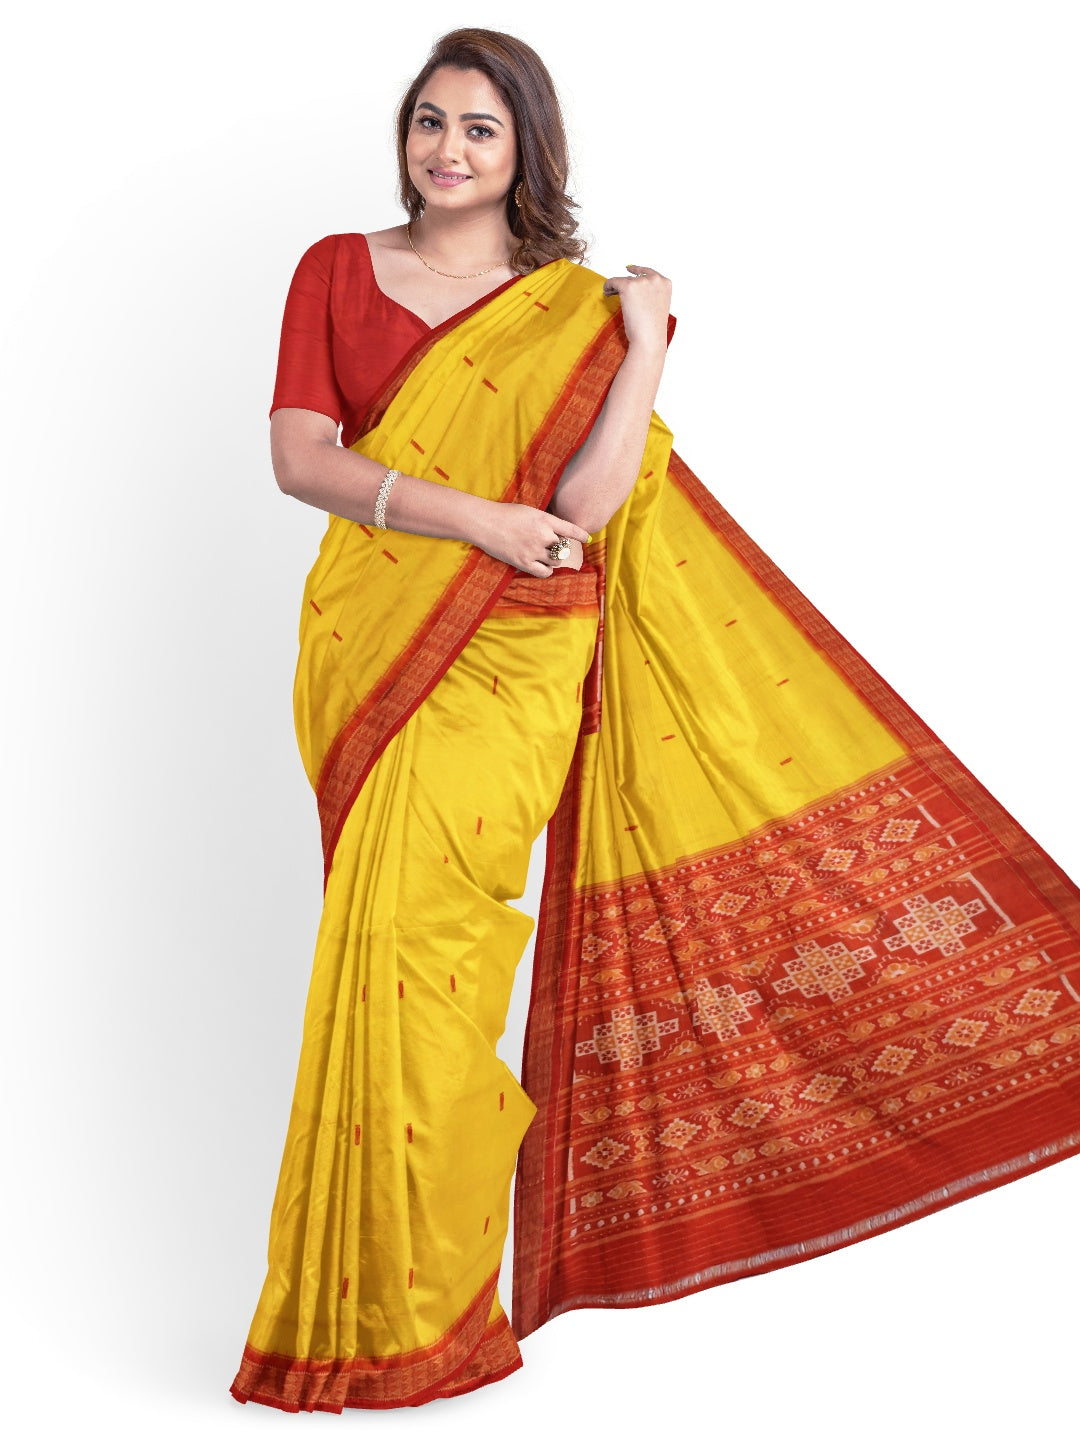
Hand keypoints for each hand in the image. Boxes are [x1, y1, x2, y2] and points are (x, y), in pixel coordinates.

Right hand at [474, 501, 590, 576]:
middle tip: (551, 546)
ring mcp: (533, 550)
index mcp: (544, 519)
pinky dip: (547, 570)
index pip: (570, 529)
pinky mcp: (524, 562)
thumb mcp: (529, 511)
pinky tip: (542, 565)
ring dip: (554, 559)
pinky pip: (544, 572)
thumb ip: (544, 521)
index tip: (587, 539)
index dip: (581, 535)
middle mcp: (542, 535)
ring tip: (545, 555)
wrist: (484, 522)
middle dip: (560, 547)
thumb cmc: (504, 514)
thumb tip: (556, 533)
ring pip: (556, 560)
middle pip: (563, 547)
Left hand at [602, 264, 671, 351]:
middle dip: (625, 284)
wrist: (649, 338)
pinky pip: (613, 281)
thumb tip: (635, 289)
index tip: (629, 268)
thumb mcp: (658, 307)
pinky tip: (606, 293)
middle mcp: (655, 279)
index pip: (650, 272)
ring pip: (623, 280)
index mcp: (665, 283)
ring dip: (616, 287)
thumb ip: (652, 295)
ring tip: (611, 295)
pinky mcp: (628, 286)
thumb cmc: (652, 329)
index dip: (637, 270)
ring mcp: (642, 281)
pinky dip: (608, 286)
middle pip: (635, 276)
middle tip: (615, 292)